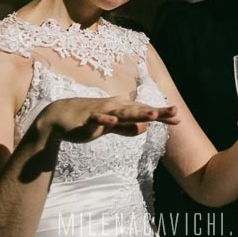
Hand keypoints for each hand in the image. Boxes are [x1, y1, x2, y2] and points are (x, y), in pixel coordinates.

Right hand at [36, 96, 179, 142]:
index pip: (144, 111)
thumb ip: (126, 128)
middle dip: (157, 111)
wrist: (59, 116)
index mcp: (120, 108)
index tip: (178, 119)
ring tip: (152, 115)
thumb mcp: (110, 127)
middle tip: (175, 111)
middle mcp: (114, 107)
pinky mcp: (88, 119)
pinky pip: (98, 119)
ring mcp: (102, 112)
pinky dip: (105, 120)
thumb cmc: (87, 120)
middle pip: (139, 110)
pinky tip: (113, 121)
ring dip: (137, 113)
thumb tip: (142, 129)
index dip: (161, 115)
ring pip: (122, 113)